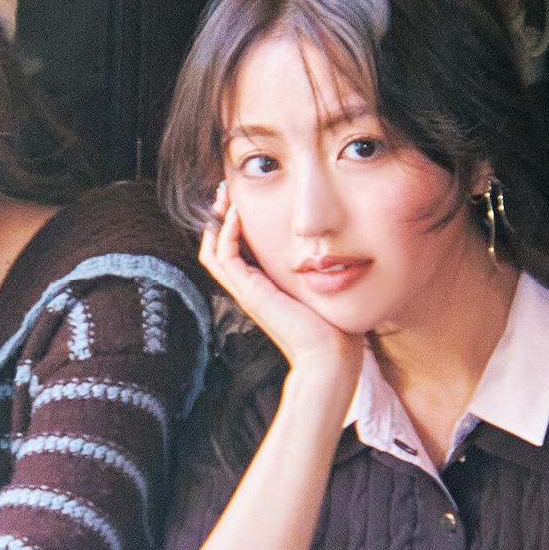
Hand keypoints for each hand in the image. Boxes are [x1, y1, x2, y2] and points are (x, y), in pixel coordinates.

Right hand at [200, 182, 362, 378]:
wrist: (330, 357)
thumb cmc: (332, 329)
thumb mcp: (321, 290)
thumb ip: (319, 272)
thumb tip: (335, 252)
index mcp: (262, 287)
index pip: (233, 251)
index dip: (231, 225)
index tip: (240, 200)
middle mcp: (248, 288)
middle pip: (215, 248)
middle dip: (218, 218)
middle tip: (225, 192)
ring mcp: (246, 291)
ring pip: (213, 250)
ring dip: (216, 221)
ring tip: (226, 196)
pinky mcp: (249, 292)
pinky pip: (225, 256)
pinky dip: (227, 232)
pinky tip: (237, 213)